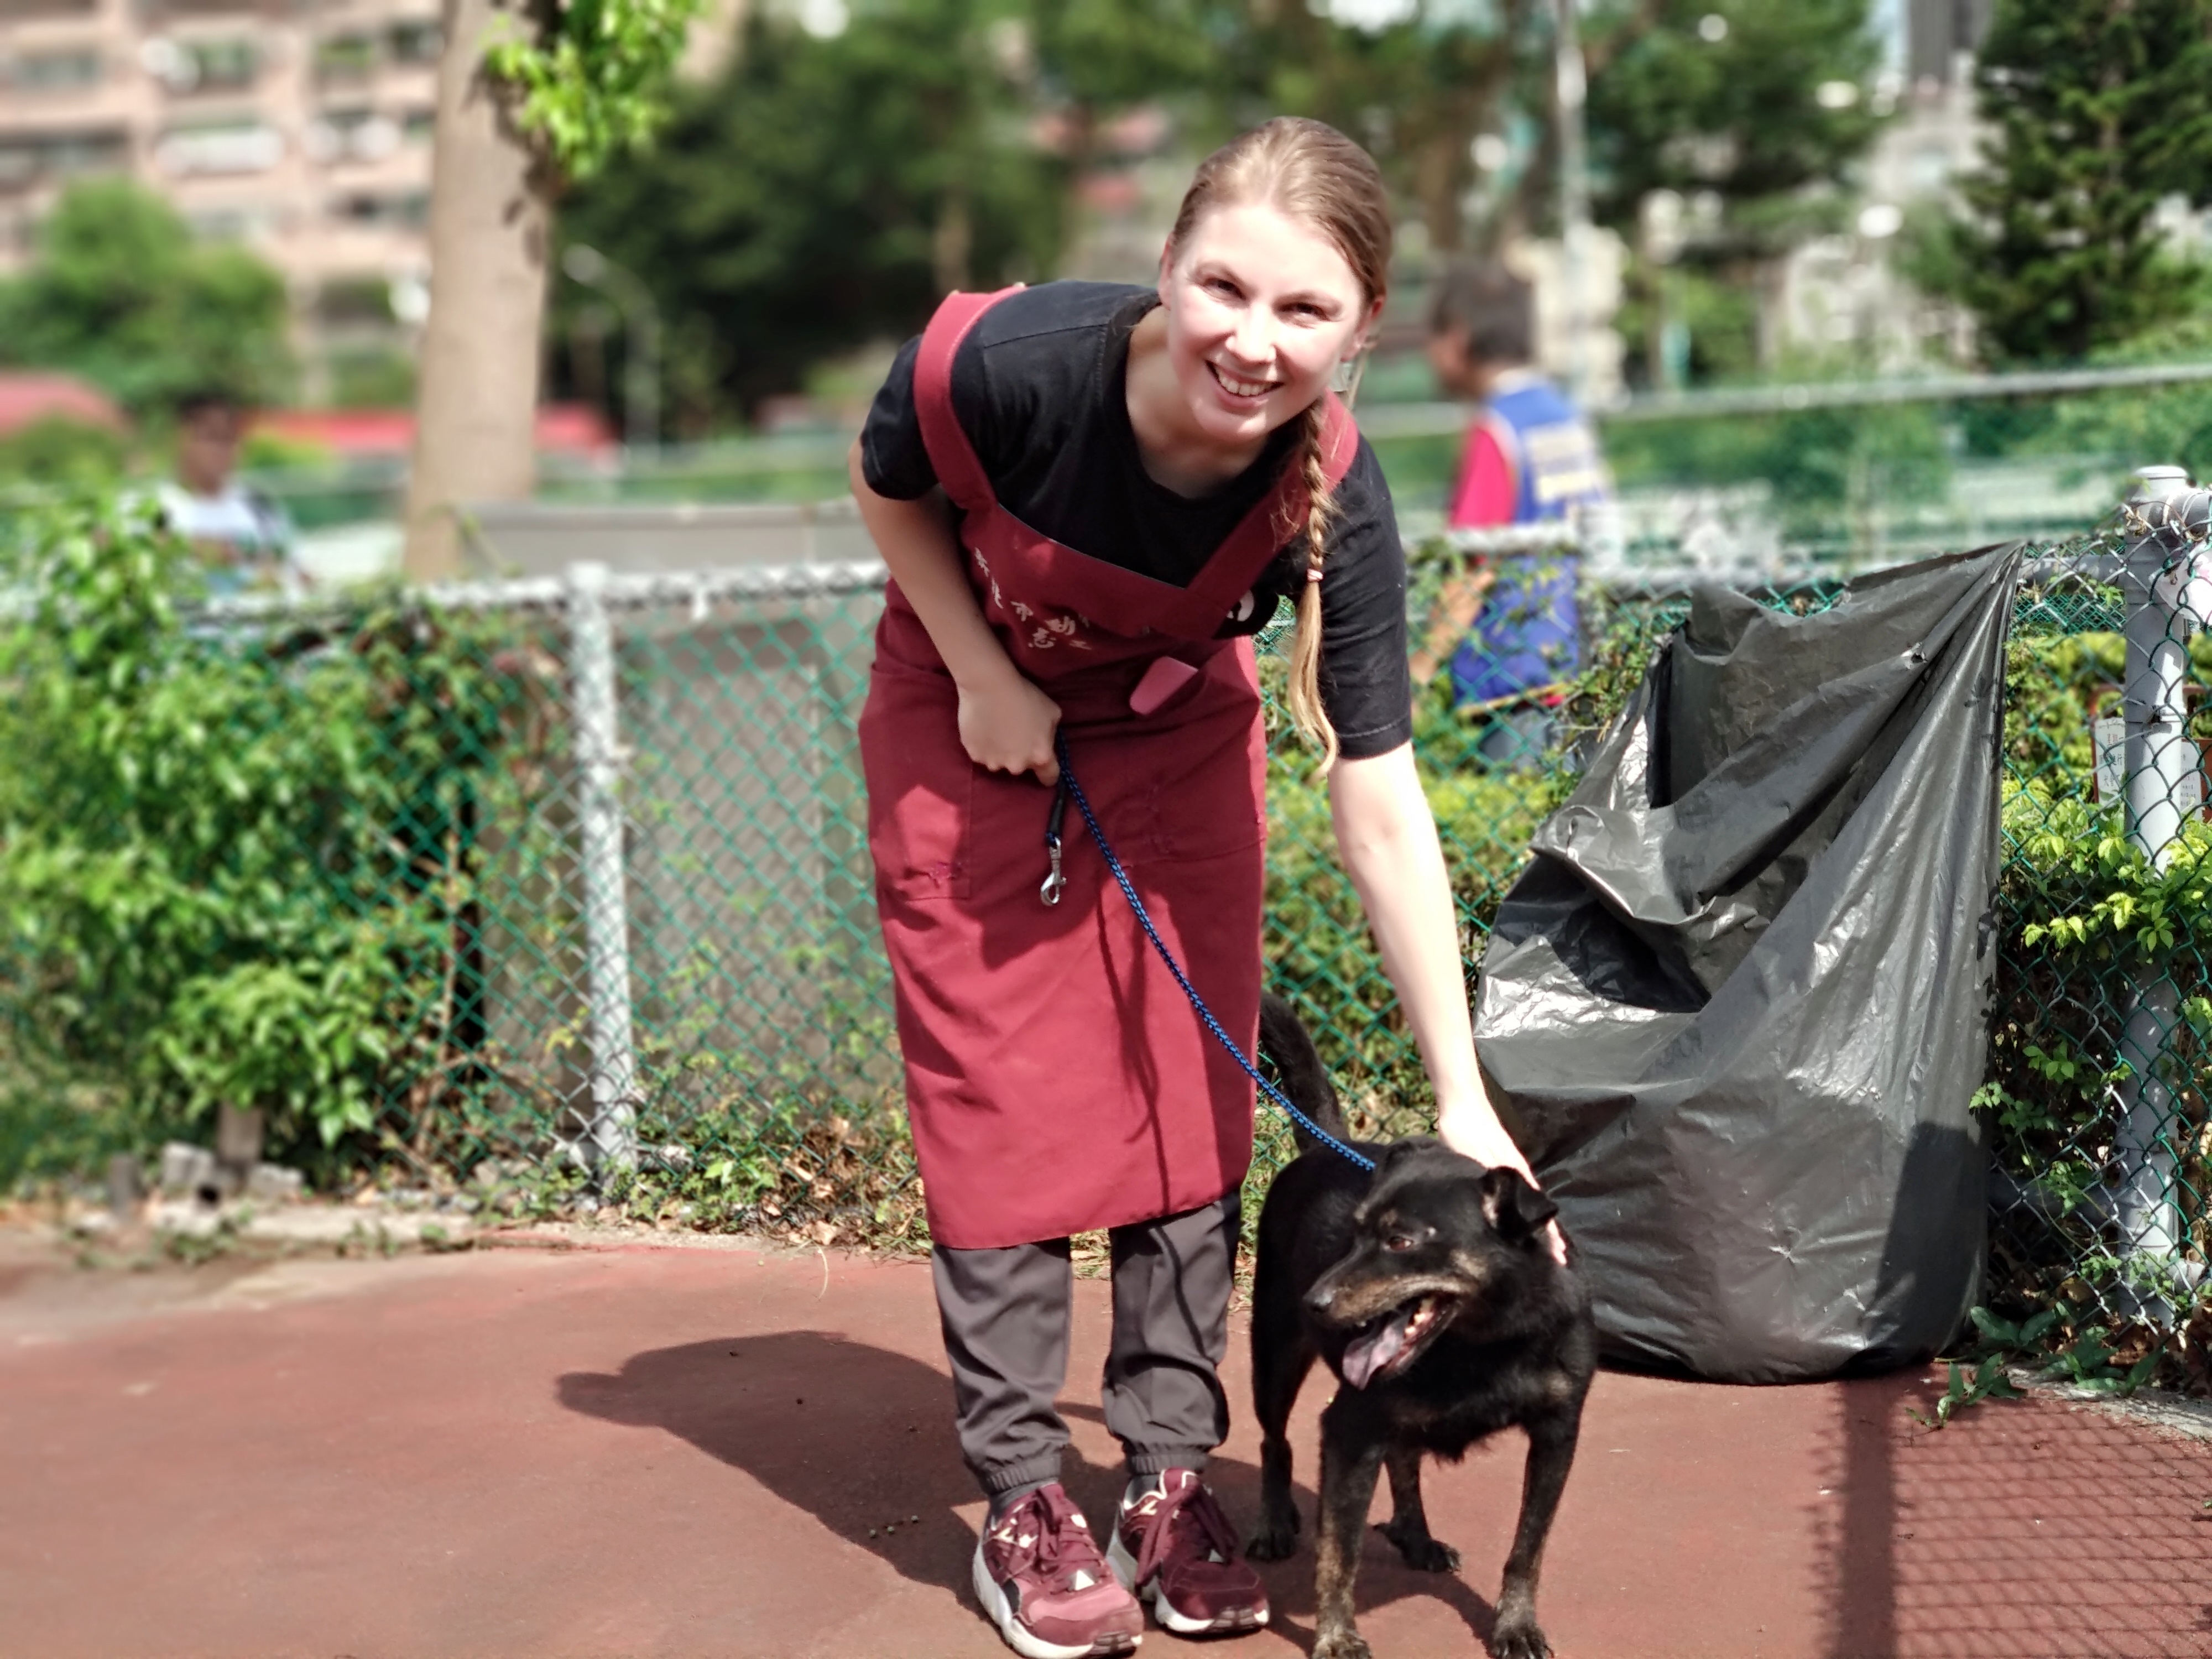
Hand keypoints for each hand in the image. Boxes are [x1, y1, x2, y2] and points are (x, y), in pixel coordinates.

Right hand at [957, 667, 1062, 785]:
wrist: (989, 686)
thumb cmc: (1024, 695)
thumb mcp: (1052, 712)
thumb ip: (1051, 733)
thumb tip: (1044, 740)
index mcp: (1040, 756)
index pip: (1049, 778)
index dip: (1048, 772)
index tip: (1042, 765)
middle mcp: (1018, 765)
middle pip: (1021, 767)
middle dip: (1020, 756)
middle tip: (1014, 735)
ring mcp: (994, 762)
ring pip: (999, 763)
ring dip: (1000, 752)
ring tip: (996, 730)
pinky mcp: (975, 756)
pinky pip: (982, 755)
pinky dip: (983, 746)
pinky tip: (983, 728)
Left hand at [1437, 1100, 1566, 1266]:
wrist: (1462, 1102)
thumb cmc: (1465, 1129)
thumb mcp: (1476, 1155)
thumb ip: (1490, 1178)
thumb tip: (1502, 1207)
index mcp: (1516, 1174)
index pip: (1539, 1210)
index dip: (1549, 1234)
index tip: (1559, 1256)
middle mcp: (1519, 1173)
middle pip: (1539, 1209)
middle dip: (1549, 1235)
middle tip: (1557, 1260)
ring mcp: (1511, 1168)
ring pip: (1530, 1202)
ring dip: (1539, 1224)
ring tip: (1545, 1247)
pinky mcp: (1501, 1164)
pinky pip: (1521, 1194)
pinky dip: (1527, 1210)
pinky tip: (1522, 1219)